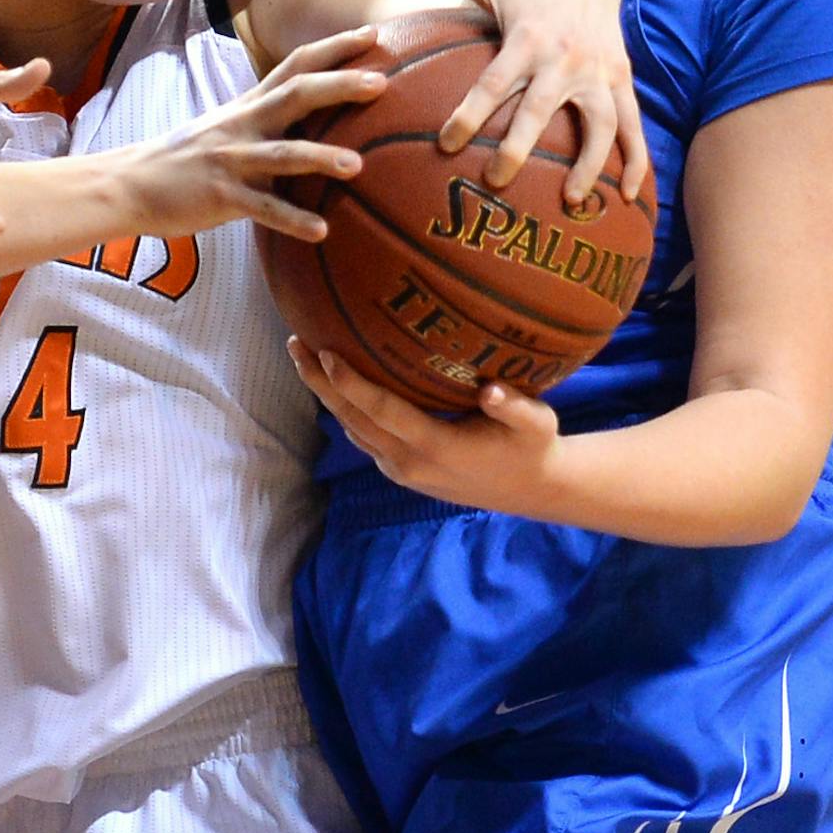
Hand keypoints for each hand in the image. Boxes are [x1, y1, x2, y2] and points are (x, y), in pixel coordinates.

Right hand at [122, 28, 388, 239]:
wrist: (129, 183)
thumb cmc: (186, 160)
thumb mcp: (228, 128)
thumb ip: (268, 122)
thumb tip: (318, 121)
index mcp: (248, 107)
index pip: (295, 66)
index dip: (334, 48)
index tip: (373, 33)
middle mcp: (243, 126)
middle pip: (296, 96)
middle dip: (339, 86)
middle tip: (382, 82)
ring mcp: (231, 160)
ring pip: (282, 154)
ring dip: (320, 157)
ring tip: (357, 166)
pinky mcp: (221, 196)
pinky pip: (262, 209)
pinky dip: (292, 220)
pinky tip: (321, 231)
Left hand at [287, 338, 562, 514]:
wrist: (530, 490)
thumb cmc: (533, 447)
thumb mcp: (537, 424)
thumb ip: (515, 408)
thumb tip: (492, 391)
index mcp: (436, 447)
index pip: (381, 411)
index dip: (350, 383)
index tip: (325, 353)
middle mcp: (409, 462)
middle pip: (352, 418)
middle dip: (319, 382)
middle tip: (295, 342)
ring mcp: (400, 470)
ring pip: (351, 429)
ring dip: (325, 394)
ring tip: (303, 354)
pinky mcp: (399, 471)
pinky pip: (361, 436)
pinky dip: (343, 408)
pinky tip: (332, 381)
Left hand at [364, 0, 650, 204]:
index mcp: (527, 36)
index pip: (495, 83)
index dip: (470, 114)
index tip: (446, 145)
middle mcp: (567, 57)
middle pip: (543, 110)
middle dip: (519, 148)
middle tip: (495, 182)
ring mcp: (600, 70)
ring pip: (602, 124)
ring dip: (591, 164)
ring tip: (570, 201)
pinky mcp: (621, 79)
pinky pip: (634, 125)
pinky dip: (637, 160)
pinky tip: (629, 197)